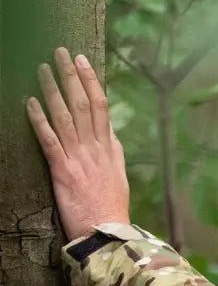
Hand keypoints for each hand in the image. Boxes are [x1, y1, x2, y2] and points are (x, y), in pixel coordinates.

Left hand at [26, 48, 130, 241]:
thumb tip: (109, 136)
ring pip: (66, 116)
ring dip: (53, 90)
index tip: (83, 62)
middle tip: (61, 52)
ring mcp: (80, 159)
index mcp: (109, 149)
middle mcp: (96, 149)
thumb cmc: (111, 209)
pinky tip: (30, 102)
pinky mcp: (63, 171)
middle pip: (84, 105)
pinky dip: (39, 120)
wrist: (108, 233)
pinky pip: (49, 140)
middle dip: (72, 76)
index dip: (91, 82)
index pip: (101, 108)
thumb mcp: (119, 177)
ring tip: (42, 68)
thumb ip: (112, 154)